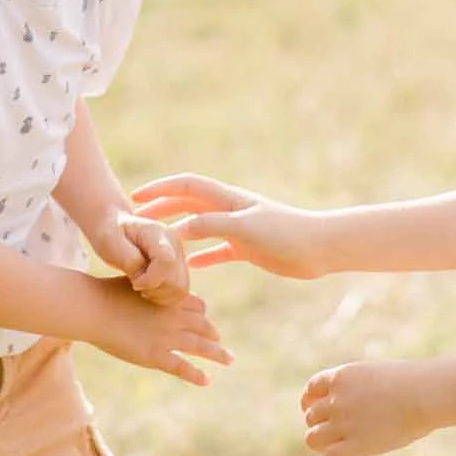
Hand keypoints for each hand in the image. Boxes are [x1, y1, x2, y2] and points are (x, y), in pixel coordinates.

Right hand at [85, 277, 230, 386]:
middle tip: (220, 341)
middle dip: (213, 334)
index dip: (202, 314)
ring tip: (229, 359)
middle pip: (203, 326)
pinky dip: (196, 375)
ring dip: (217, 353)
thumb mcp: (134, 282)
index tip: (204, 319)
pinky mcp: (155, 355)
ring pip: (200, 347)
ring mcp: (167, 337)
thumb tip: (145, 281)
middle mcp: (174, 317)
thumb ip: (147, 287)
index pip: (197, 306)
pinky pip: (182, 367)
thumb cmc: (107, 292)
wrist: (95, 308)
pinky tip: (207, 380)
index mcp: (170, 298)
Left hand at [87, 206, 189, 302]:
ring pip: (181, 289)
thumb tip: (142, 275)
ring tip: (142, 286)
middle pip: (177, 281)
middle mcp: (175, 244)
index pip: (166, 262)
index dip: (150, 279)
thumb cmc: (109, 233)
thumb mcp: (109, 242)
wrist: (114, 226)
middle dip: (154, 289)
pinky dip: (164, 296)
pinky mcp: (179, 266)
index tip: (134, 281)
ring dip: (160, 295)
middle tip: (136, 284)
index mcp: (159, 234)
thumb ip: (128, 259)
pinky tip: (148, 288)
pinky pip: (180, 291)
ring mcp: (180, 255)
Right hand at [132, 174, 327, 279]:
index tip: (136, 198)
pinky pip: (218, 251)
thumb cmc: (286, 233)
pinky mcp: (248, 248)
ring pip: (200, 228)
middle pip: (188, 205)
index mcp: (228, 199)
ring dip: (178, 233)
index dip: (160, 189)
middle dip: (162, 210)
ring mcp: (239, 229)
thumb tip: (179, 228)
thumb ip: (212, 225)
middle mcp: (230, 210)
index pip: (186, 186)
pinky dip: (202, 257)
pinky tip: (190, 270)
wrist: (320, 248)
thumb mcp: (245, 228)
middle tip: (135, 222)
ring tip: (156, 245)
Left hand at [300, 358, 443, 455]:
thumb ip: (360, 388)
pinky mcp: (357, 444)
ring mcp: (344, 422)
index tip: (313, 410)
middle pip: (311, 417)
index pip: (311, 389)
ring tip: (336, 447)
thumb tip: (359, 402)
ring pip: (313, 439)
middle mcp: (337, 399)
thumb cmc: (412, 382)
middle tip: (335, 432)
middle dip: (320, 424)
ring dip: (322, 444)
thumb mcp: (377, 375)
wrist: (425, 394)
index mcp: (342, 377)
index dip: (309, 402)